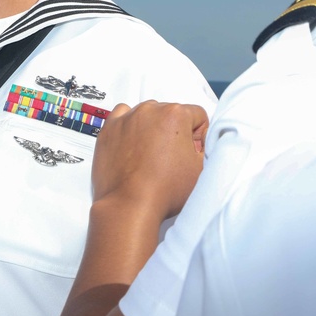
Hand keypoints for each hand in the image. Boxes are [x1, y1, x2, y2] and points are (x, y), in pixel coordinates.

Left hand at [92, 101, 208, 221]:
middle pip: (170, 113)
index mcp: (175, 114)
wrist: (130, 205)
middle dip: (174, 132)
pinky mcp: (109, 128)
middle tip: (171, 157)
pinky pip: (122, 117)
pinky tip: (133, 145)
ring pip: (147, 115)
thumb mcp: (201, 168)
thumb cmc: (166, 190)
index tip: (191, 152)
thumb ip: (206, 147)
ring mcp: (126, 118)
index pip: (197, 115)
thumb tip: (199, 141)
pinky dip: (129, 127)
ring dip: (151, 128)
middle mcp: (149, 110)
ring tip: (150, 155)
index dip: (199, 136)